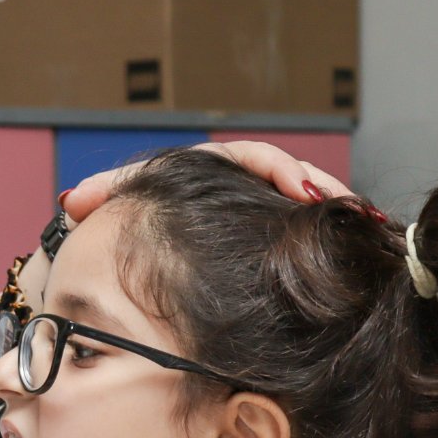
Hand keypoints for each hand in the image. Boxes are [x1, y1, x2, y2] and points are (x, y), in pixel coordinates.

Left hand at [63, 139, 352, 222]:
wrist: (106, 278)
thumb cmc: (108, 238)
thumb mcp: (105, 214)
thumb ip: (100, 198)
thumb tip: (75, 199)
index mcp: (200, 174)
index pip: (243, 159)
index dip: (274, 168)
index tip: (297, 187)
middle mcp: (226, 189)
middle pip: (281, 175)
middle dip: (315, 185)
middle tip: (342, 204)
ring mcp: (243, 215)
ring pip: (293, 203)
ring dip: (328, 208)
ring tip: (362, 222)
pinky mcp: (254, 243)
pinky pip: (294, 233)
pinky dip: (323, 235)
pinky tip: (355, 247)